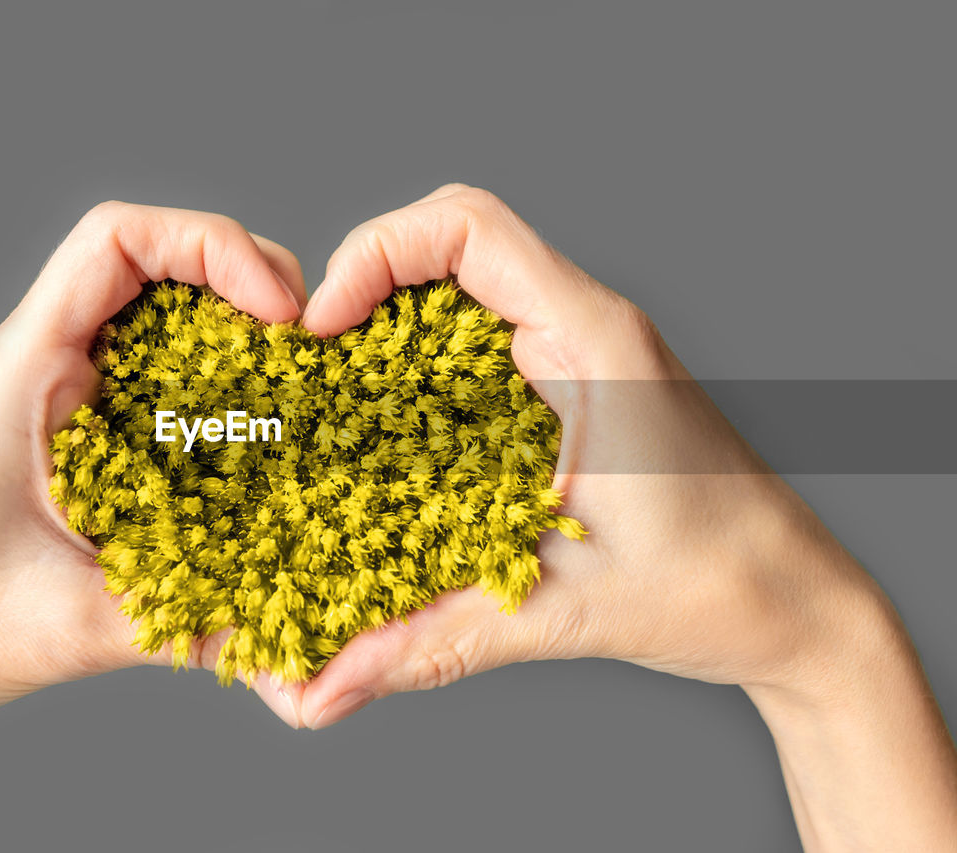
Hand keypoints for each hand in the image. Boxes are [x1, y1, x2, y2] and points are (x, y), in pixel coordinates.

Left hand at [0, 202, 307, 850]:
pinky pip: (155, 389)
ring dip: (235, 343)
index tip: (278, 311)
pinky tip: (253, 450)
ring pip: (161, 324)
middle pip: (155, 266)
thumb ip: (189, 633)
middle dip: (246, 287)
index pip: (116, 240)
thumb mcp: (68, 628)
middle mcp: (41, 367)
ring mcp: (57, 402)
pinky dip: (213, 397)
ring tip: (299, 394)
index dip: (212, 246)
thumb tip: (303, 667)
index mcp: (22, 370)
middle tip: (310, 353)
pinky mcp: (74, 442)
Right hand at [297, 184, 956, 849]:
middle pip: (451, 248)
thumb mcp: (563, 612)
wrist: (801, 608)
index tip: (321, 327)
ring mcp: (583, 357)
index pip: (469, 229)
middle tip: (309, 365)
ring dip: (389, 327)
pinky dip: (421, 369)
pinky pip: (482, 345)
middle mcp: (587, 330)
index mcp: (595, 344)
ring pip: (462, 292)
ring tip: (332, 394)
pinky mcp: (575, 391)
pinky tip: (388, 433)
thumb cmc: (721, 587)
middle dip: (365, 288)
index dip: (375, 254)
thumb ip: (434, 644)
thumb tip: (322, 693)